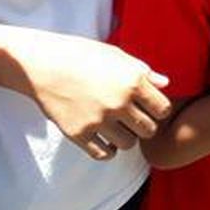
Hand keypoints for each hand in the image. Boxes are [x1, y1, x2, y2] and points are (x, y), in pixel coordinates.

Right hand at [16, 30, 172, 159]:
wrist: (44, 64)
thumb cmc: (83, 55)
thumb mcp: (117, 56)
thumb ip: (144, 72)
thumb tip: (166, 84)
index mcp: (132, 81)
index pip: (164, 109)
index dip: (158, 109)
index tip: (148, 106)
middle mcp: (118, 103)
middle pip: (148, 130)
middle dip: (144, 126)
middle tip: (132, 119)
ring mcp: (98, 120)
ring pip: (128, 144)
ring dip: (125, 138)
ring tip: (116, 126)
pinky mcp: (78, 134)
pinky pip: (104, 154)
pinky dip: (107, 150)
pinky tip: (103, 137)